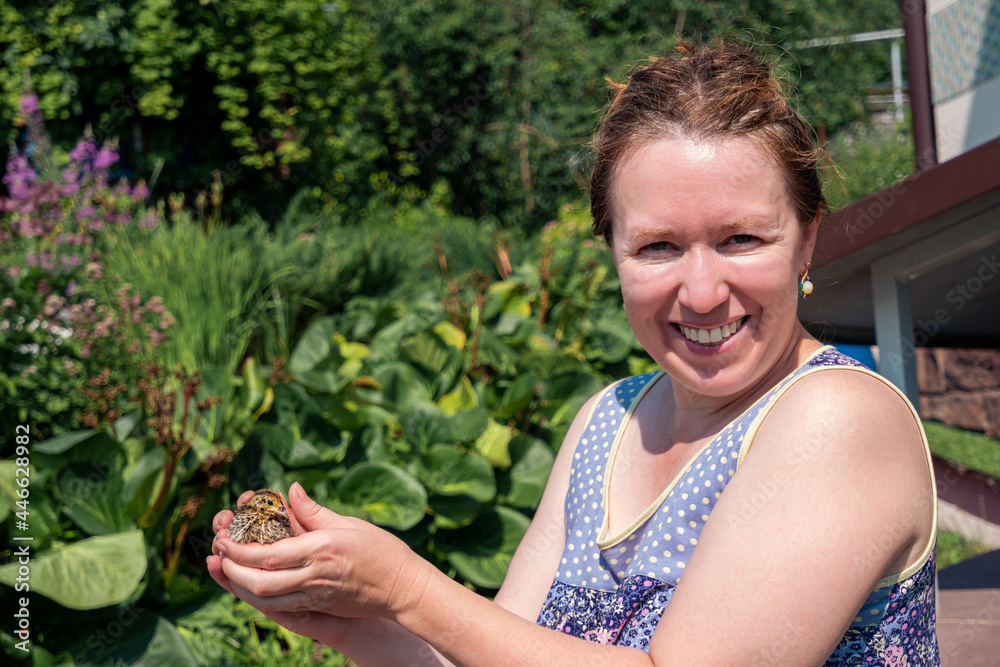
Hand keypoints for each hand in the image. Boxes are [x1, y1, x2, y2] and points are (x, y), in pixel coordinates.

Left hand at [207, 483, 424, 645]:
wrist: (401, 586)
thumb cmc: (379, 549)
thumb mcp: (348, 523)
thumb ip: (314, 511)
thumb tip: (291, 491)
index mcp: (321, 549)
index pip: (270, 554)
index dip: (240, 551)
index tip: (223, 540)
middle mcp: (315, 575)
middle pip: (262, 582)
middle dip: (233, 572)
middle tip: (218, 557)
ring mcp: (317, 595)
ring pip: (268, 600)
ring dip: (242, 588)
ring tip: (227, 572)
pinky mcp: (320, 606)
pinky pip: (282, 608)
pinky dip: (261, 598)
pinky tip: (251, 588)